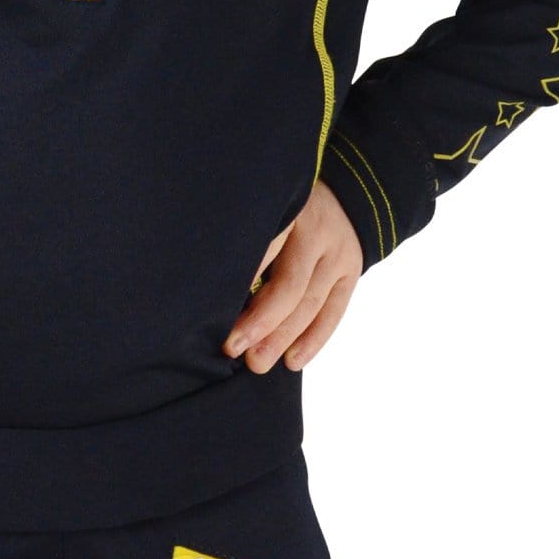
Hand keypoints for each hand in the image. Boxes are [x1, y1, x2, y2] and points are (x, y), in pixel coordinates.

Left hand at [223, 179, 364, 371]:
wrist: (345, 195)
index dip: (241, 280)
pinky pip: (334, 312)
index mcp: (288, 208)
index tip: (213, 309)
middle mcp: (316, 230)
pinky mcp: (352, 273)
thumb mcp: (266, 204)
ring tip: (257, 363)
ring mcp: (338, 253)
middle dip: (261, 321)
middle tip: (232, 348)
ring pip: (310, 303)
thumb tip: (207, 282)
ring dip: (283, 338)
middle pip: (289, 284)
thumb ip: (246, 234)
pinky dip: (314, 340)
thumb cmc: (284, 205)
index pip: (264, 249)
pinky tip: (292, 361)